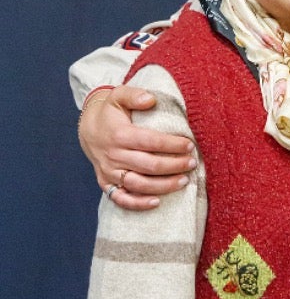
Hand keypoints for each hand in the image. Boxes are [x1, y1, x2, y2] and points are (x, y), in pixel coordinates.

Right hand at [78, 85, 195, 209]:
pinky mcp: (105, 183)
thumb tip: (150, 100)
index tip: (190, 145)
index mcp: (120, 134)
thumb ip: (135, 95)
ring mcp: (109, 172)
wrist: (88, 128)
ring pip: (138, 184)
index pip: (151, 142)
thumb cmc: (110, 112)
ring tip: (184, 181)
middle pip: (149, 166)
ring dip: (163, 186)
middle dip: (174, 165)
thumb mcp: (119, 95)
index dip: (173, 145)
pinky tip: (157, 202)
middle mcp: (113, 155)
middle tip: (192, 163)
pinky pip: (120, 198)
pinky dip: (138, 203)